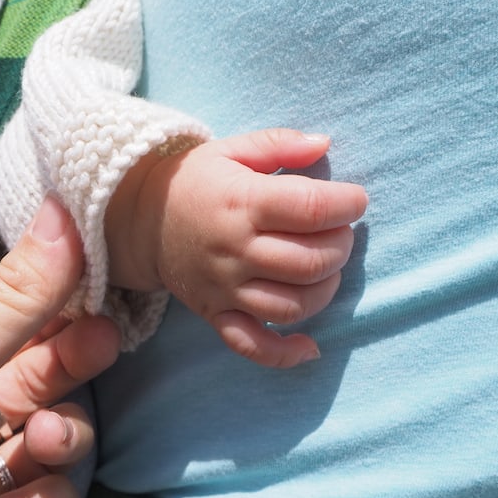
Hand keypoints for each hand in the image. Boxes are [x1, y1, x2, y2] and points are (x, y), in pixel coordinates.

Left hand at [0, 196, 120, 497]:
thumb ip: (9, 300)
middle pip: (50, 383)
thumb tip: (61, 213)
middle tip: (101, 343)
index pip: (20, 329)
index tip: (102, 288)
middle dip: (78, 364)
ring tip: (41, 445)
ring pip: (62, 449)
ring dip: (63, 443)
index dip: (64, 308)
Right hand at [107, 128, 367, 367]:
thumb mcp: (232, 149)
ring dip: (325, 288)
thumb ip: (280, 144)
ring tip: (325, 267)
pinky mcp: (216, 314)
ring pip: (292, 305)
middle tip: (340, 231)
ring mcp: (225, 288)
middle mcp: (235, 250)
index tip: (355, 199)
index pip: (311, 209)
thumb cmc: (195, 181)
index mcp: (242, 202)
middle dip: (341, 245)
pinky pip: (251, 344)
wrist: (141, 219)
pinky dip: (284, 353)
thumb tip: (324, 144)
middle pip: (310, 260)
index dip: (347, 204)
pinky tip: (310, 347)